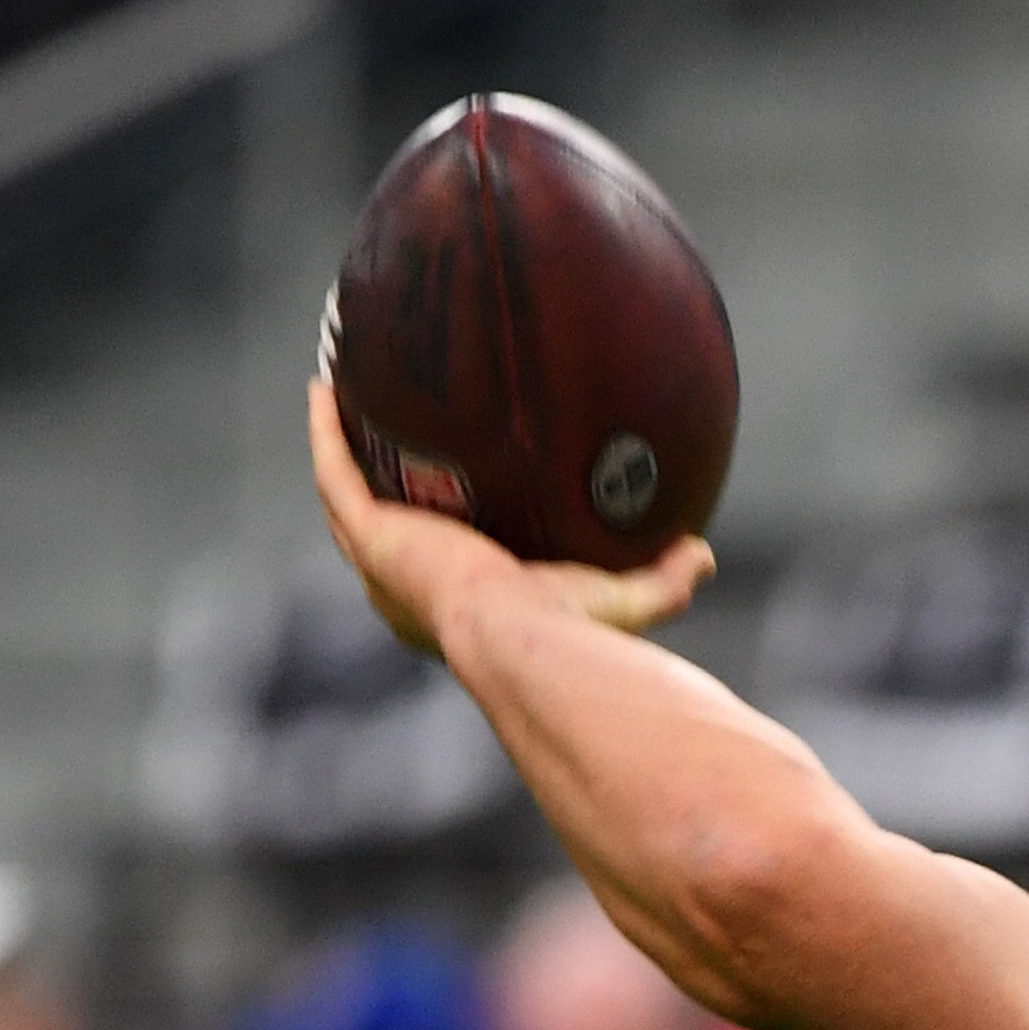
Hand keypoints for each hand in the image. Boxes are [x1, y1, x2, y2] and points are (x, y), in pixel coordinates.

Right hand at [307, 380, 714, 654]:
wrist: (525, 641)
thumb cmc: (571, 637)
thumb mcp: (623, 602)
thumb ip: (664, 578)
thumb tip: (703, 552)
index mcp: (456, 609)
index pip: (435, 568)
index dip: (430, 533)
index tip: (440, 493)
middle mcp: (406, 589)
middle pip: (378, 527)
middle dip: (372, 484)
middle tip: (376, 435)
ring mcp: (380, 562)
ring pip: (345, 493)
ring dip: (338, 445)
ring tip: (336, 396)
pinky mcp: (370, 534)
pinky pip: (335, 473)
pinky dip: (327, 433)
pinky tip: (325, 388)